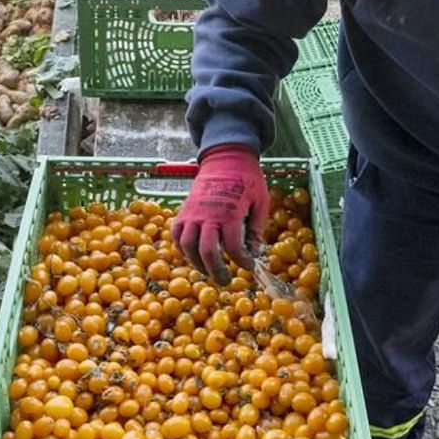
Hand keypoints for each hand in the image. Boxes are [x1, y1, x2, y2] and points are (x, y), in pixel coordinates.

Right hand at [171, 145, 270, 283]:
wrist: (225, 158)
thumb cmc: (247, 179)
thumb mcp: (261, 201)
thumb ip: (257, 228)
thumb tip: (254, 252)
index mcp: (231, 213)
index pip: (234, 248)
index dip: (242, 262)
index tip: (248, 267)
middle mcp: (208, 215)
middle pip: (207, 251)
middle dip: (217, 271)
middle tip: (225, 280)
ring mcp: (193, 213)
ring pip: (188, 246)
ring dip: (197, 263)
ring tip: (208, 271)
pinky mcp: (183, 211)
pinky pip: (177, 234)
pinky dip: (182, 248)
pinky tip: (193, 255)